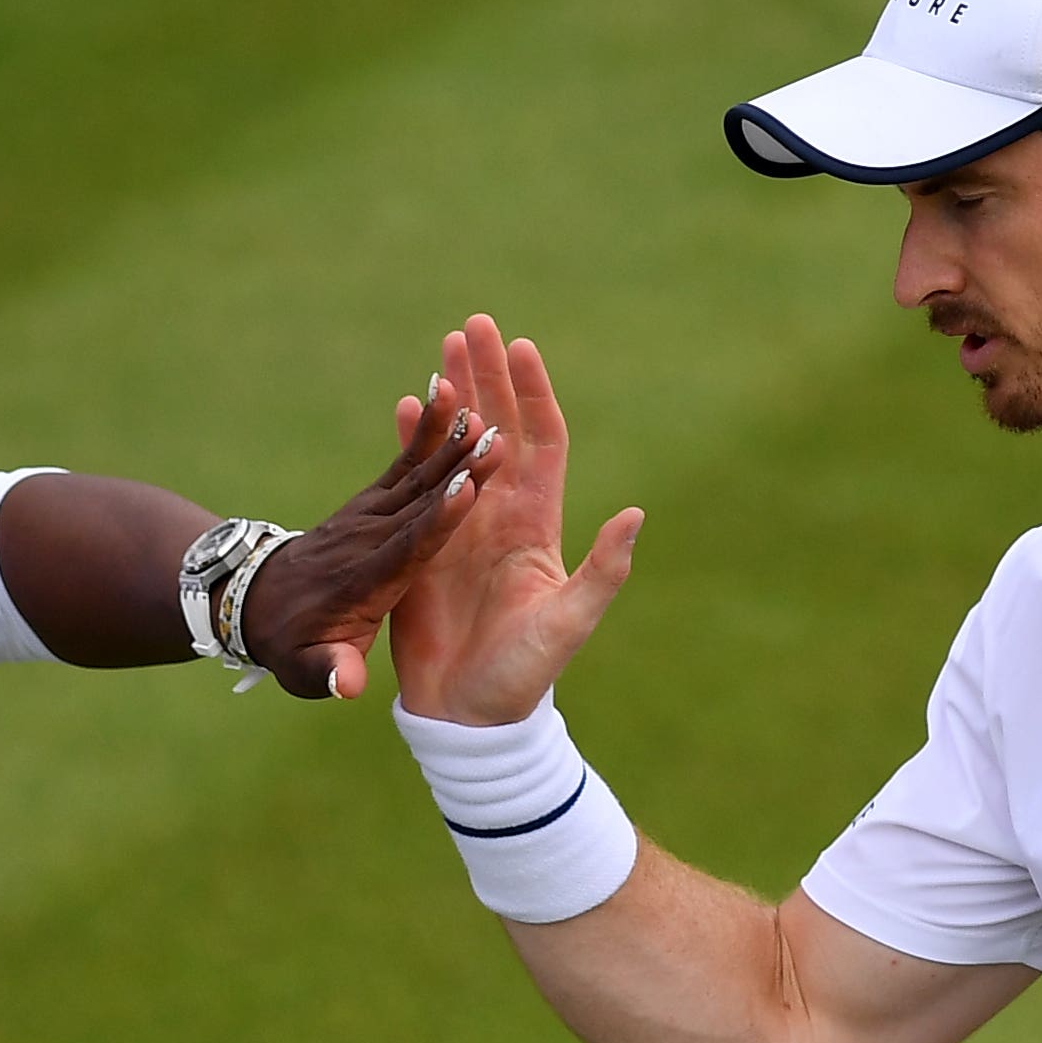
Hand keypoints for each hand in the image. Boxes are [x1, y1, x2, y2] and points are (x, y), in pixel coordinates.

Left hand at [231, 390, 503, 697]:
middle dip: (457, 468)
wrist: (254, 602)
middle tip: (495, 434)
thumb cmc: (292, 645)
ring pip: (413, 473)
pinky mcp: (369, 501)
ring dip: (445, 437)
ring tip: (475, 396)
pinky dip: (425, 430)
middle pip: (418, 500)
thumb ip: (329, 673)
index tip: (467, 490)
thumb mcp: (305, 671)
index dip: (437, 521)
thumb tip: (347, 684)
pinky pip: (402, 462)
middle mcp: (365, 540)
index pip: (406, 548)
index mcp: (362, 583)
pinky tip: (450, 393)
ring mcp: (365, 515)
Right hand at [383, 312, 642, 726]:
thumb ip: (602, 571)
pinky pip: (418, 482)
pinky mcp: (423, 545)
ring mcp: (460, 527)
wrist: (469, 717)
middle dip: (487, 376)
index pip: (542, 443)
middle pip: (498, 429)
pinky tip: (404, 407)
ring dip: (451, 398)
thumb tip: (637, 515)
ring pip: (457, 446)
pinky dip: (413, 443)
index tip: (521, 348)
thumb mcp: (569, 623)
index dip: (533, 395)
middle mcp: (500, 516)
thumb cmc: (524, 676)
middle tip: (473, 325)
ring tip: (440, 351)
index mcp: (537, 525)